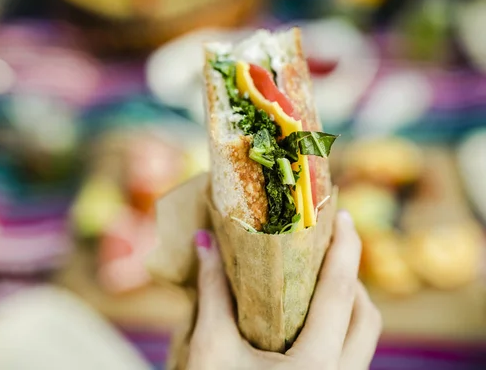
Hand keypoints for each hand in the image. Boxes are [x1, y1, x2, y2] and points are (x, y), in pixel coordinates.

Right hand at [189, 212, 381, 369]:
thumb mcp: (211, 347)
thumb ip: (212, 292)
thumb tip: (203, 241)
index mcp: (314, 366)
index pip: (339, 294)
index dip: (345, 249)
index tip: (341, 216)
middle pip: (366, 316)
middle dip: (352, 278)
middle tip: (327, 250)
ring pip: (365, 338)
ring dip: (350, 304)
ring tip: (319, 280)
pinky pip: (352, 354)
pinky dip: (341, 328)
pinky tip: (312, 317)